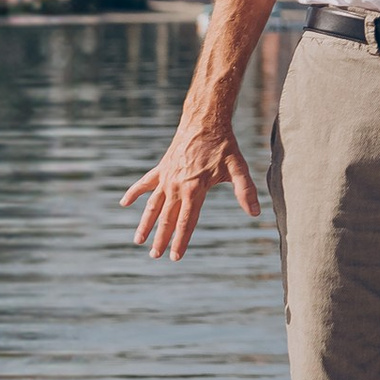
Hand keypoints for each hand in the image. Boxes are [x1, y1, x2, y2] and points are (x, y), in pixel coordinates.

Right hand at [121, 111, 260, 260]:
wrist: (205, 121)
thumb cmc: (223, 145)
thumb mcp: (238, 167)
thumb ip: (245, 191)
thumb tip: (256, 213)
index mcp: (194, 189)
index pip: (186, 222)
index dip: (181, 241)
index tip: (175, 257)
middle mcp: (177, 186)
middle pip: (167, 218)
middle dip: (161, 239)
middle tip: (155, 256)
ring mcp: (166, 177)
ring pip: (153, 206)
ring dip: (145, 224)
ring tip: (137, 241)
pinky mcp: (161, 168)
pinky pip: (145, 183)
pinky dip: (134, 193)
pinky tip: (124, 203)